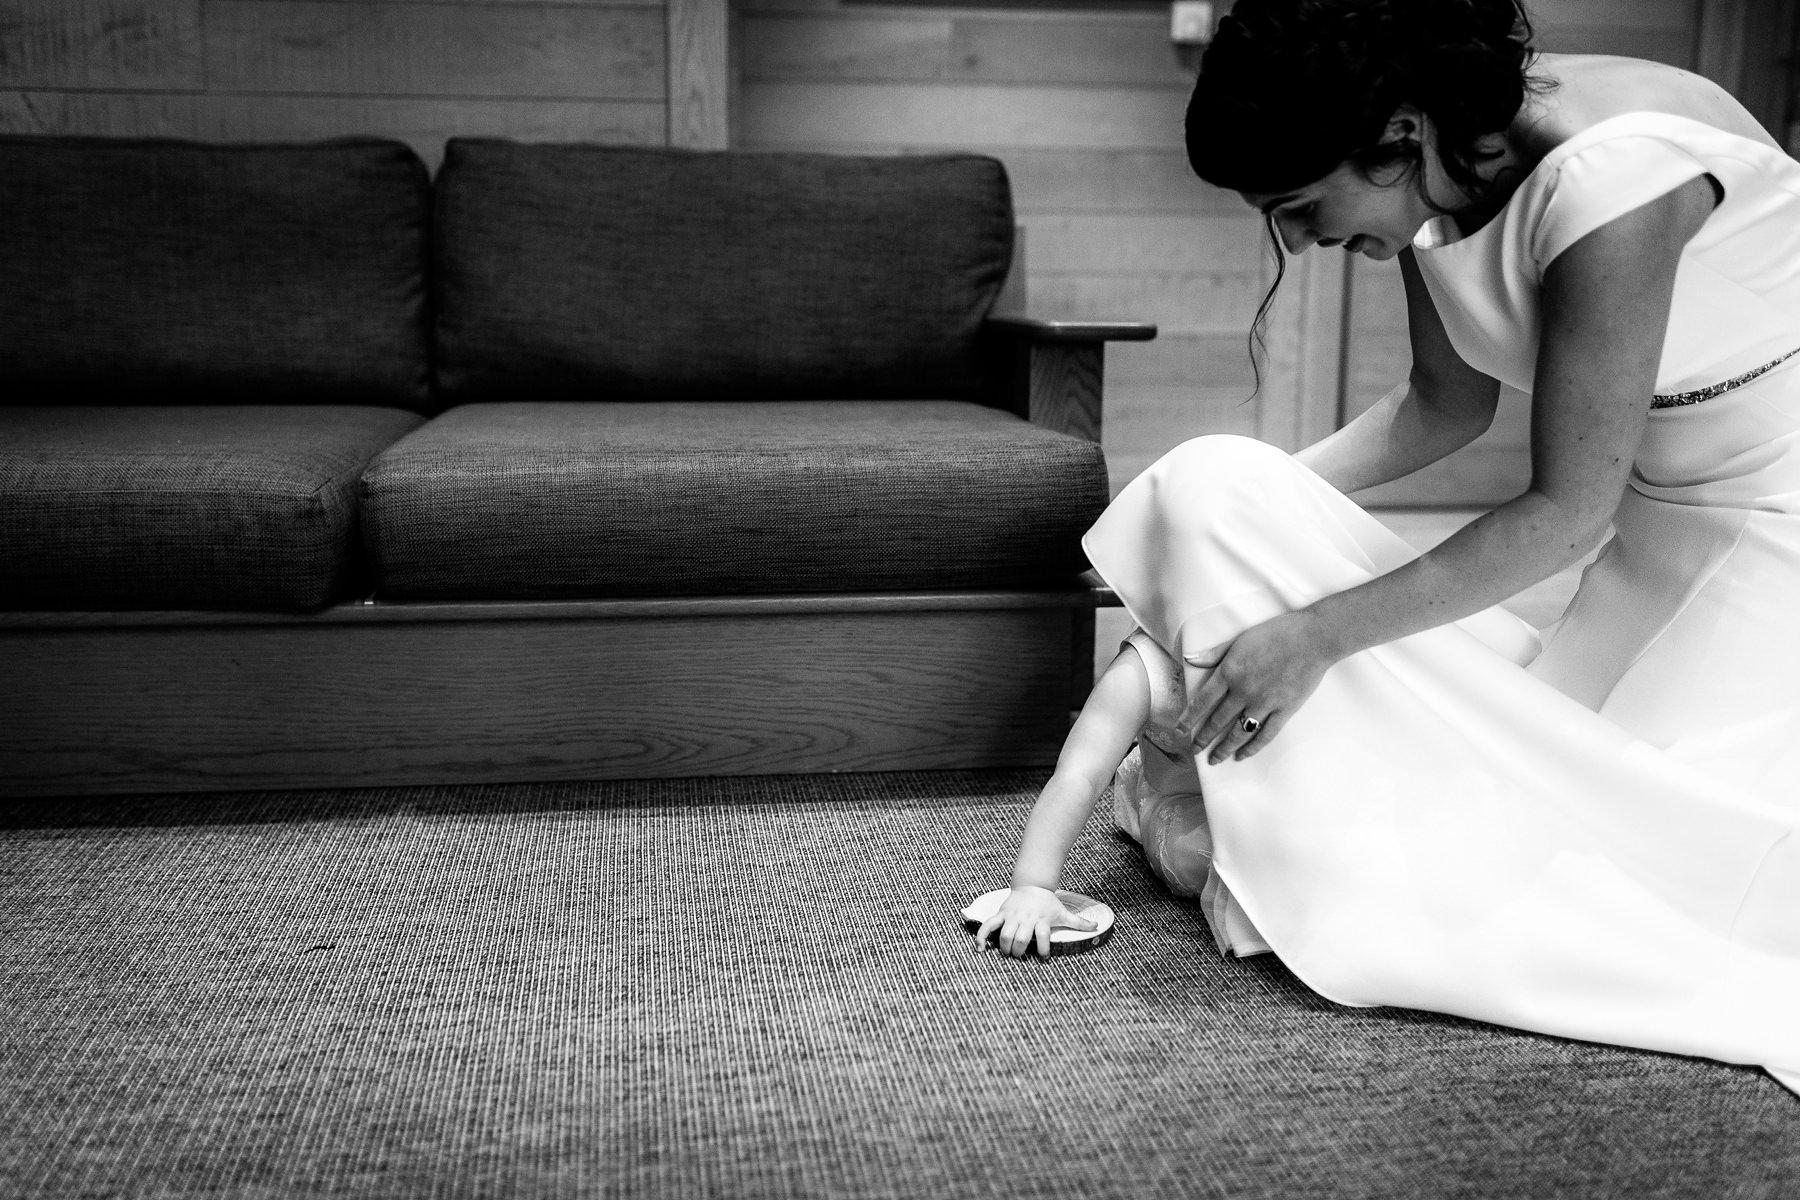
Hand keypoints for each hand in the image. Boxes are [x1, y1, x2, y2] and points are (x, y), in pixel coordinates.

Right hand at [972, 885, 1097, 957]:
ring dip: (1006, 947)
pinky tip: (980, 949)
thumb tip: (1097, 927)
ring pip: (1005, 935)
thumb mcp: (1063, 912)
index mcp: (1042, 919)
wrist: (1032, 884)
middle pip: (1022, 938)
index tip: (1044, 958)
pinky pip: (989, 925)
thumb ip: (1079, 922)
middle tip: (1021, 956)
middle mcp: (1026, 918)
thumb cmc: (1048, 902)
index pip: (1043, 937)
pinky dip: (982, 937)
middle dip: (1020, 951)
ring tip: (1008, 953)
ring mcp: (1012, 916)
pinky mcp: (1002, 913)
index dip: (1044, 950)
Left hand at [1178, 609, 1337, 764]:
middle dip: (1203, 738)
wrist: (1313, 638)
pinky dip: (1252, 747)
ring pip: (1238, 733)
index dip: (1189, 719)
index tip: (1180, 730)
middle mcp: (1243, 691)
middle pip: (1218, 721)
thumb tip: (1190, 659)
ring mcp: (1264, 703)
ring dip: (1224, 748)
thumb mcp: (1239, 640)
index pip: (1202, 701)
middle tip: (1194, 749)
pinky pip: (1265, 735)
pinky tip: (1242, 755)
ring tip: (1215, 758)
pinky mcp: (1284, 710)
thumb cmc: (1277, 633)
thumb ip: (1214, 653)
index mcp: (1230, 672)